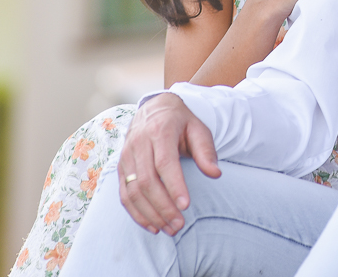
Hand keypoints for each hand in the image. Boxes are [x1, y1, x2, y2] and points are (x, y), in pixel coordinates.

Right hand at [118, 93, 219, 235]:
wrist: (154, 108)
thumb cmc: (181, 122)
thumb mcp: (198, 129)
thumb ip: (206, 151)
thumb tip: (215, 174)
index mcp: (160, 131)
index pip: (164, 162)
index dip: (174, 185)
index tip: (185, 205)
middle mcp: (138, 143)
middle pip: (147, 181)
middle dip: (163, 206)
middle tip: (180, 224)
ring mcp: (126, 156)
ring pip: (133, 191)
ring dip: (150, 214)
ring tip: (169, 229)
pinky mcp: (121, 168)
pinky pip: (125, 194)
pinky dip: (136, 213)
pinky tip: (152, 225)